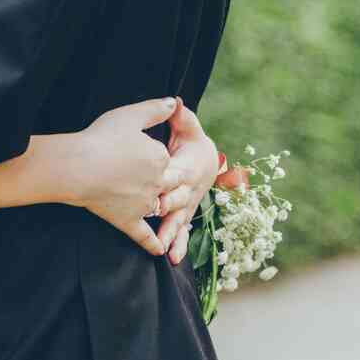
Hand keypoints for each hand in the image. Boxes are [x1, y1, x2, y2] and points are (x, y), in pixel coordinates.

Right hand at [67, 98, 182, 255]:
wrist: (77, 167)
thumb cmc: (101, 138)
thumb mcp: (131, 115)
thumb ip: (155, 109)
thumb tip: (174, 102)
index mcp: (160, 158)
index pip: (168, 159)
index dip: (158, 156)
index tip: (147, 154)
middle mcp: (158, 184)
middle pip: (170, 184)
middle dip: (170, 183)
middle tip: (165, 182)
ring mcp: (144, 205)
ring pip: (161, 208)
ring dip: (166, 210)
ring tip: (167, 212)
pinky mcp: (128, 221)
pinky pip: (144, 235)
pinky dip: (153, 243)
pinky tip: (160, 250)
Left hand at [157, 99, 218, 265]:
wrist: (206, 160)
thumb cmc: (191, 142)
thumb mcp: (188, 127)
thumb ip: (181, 117)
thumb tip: (175, 100)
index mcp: (188, 167)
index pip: (179, 173)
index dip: (168, 178)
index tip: (156, 183)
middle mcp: (190, 189)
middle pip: (179, 200)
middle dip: (168, 209)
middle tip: (154, 217)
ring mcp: (188, 205)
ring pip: (181, 221)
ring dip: (174, 235)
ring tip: (166, 249)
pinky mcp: (184, 215)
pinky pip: (183, 232)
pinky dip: (179, 245)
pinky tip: (171, 258)